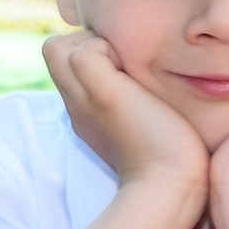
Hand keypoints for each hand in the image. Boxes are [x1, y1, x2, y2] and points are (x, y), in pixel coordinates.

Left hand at [42, 31, 206, 197]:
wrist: (171, 190)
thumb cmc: (151, 139)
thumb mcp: (112, 91)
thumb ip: (91, 60)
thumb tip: (97, 47)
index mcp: (75, 94)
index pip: (57, 46)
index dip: (89, 39)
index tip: (121, 54)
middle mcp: (79, 107)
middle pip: (67, 58)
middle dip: (97, 48)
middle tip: (129, 61)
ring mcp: (97, 122)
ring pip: (89, 77)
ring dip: (112, 67)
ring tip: (139, 78)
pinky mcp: (119, 133)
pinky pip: (108, 96)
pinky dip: (124, 88)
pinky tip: (146, 99)